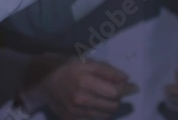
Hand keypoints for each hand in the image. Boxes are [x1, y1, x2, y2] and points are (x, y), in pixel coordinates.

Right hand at [23, 54, 137, 119]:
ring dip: (111, 106)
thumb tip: (126, 79)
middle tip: (118, 90)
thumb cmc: (67, 67)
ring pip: (105, 115)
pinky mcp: (70, 119)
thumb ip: (107, 71)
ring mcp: (75, 112)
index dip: (128, 89)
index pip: (114, 91)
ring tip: (108, 97)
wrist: (42, 79)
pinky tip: (98, 105)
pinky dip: (100, 114)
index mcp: (84, 81)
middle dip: (119, 98)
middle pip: (112, 105)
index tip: (135, 87)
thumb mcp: (87, 63)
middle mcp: (80, 99)